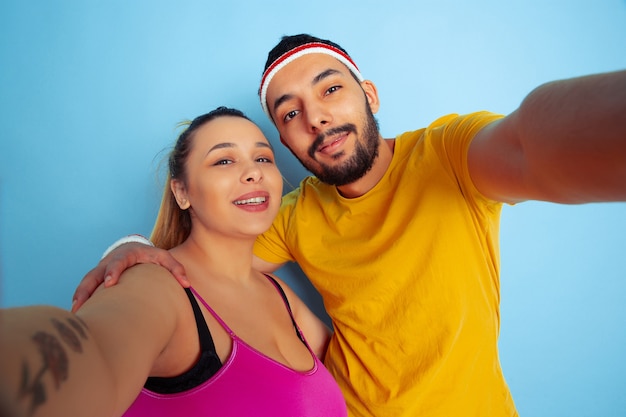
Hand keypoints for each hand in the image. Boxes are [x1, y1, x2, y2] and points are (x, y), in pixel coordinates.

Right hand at [71, 242, 188, 311]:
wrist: (132, 248)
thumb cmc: (150, 255)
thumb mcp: (164, 257)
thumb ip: (176, 269)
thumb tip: (186, 284)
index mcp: (126, 255)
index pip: (117, 262)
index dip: (112, 271)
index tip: (109, 283)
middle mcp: (109, 262)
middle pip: (95, 274)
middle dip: (88, 287)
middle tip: (83, 302)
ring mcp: (100, 271)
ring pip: (86, 282)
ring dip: (80, 296)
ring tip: (77, 312)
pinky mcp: (96, 279)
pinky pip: (85, 289)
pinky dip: (80, 300)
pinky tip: (79, 315)